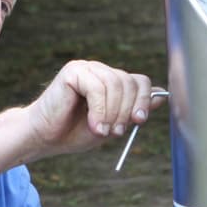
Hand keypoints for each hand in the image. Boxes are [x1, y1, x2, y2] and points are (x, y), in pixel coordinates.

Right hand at [24, 59, 163, 156]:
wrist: (43, 137)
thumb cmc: (74, 132)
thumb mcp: (112, 125)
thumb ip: (132, 111)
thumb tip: (163, 96)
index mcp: (112, 82)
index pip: (140, 82)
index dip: (143, 100)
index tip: (139, 121)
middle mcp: (101, 71)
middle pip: (130, 82)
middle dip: (126, 111)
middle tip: (116, 132)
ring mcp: (87, 68)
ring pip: (115, 85)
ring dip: (112, 114)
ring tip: (101, 131)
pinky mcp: (73, 71)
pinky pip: (97, 88)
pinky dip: (99, 110)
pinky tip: (94, 125)